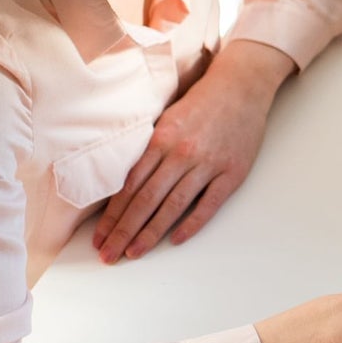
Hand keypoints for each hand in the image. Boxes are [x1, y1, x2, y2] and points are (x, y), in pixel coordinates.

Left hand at [93, 40, 292, 262]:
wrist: (241, 87)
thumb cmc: (201, 103)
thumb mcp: (167, 119)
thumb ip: (148, 150)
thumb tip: (124, 185)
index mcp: (161, 140)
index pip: (129, 186)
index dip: (112, 216)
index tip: (100, 237)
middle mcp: (181, 154)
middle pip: (146, 201)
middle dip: (124, 231)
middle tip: (108, 255)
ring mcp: (208, 164)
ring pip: (173, 206)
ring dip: (150, 233)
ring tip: (134, 253)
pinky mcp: (232, 172)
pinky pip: (208, 204)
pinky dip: (191, 224)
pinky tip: (175, 239)